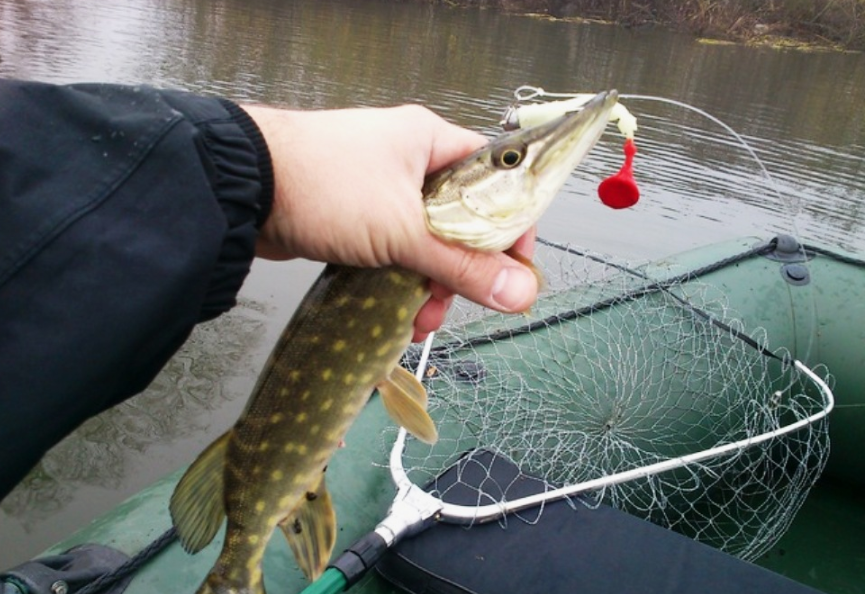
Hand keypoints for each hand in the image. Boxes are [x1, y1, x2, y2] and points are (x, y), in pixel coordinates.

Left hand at [241, 104, 538, 340]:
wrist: (241, 189)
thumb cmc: (325, 187)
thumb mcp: (404, 231)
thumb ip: (463, 265)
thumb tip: (520, 293)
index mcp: (431, 142)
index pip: (494, 179)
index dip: (510, 224)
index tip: (514, 269)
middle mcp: (409, 160)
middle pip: (460, 220)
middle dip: (460, 270)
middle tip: (454, 303)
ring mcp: (378, 189)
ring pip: (424, 242)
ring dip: (428, 284)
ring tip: (418, 320)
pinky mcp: (353, 217)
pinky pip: (392, 251)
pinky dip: (397, 280)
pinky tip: (395, 312)